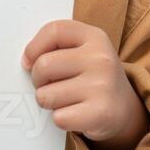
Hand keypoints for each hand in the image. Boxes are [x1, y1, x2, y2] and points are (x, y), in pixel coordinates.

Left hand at [20, 19, 145, 147]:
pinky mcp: (100, 113)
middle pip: (43, 66)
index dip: (33, 48)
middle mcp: (101, 58)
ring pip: (45, 95)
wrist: (123, 108)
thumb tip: (27, 61)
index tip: (29, 61)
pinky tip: (75, 113)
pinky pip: (58, 117)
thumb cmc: (93, 76)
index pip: (53, 31)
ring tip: (66, 99)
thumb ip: (55, 45)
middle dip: (38, 80)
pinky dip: (61, 119)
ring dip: (49, 102)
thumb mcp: (82, 49)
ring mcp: (102, 85)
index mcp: (95, 37)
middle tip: (52, 84)